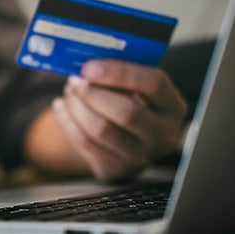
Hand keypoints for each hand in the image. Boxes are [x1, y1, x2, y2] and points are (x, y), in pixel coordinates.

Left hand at [52, 59, 187, 180]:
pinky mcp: (114, 170)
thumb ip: (121, 76)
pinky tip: (61, 106)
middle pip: (126, 112)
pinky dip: (67, 121)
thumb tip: (89, 64)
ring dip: (77, 106)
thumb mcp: (136, 89)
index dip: (119, 72)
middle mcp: (163, 135)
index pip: (154, 84)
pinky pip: (84, 143)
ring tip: (69, 91)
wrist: (125, 143)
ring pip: (101, 129)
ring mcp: (140, 157)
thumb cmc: (130, 104)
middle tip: (75, 80)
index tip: (90, 66)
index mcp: (173, 107)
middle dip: (93, 93)